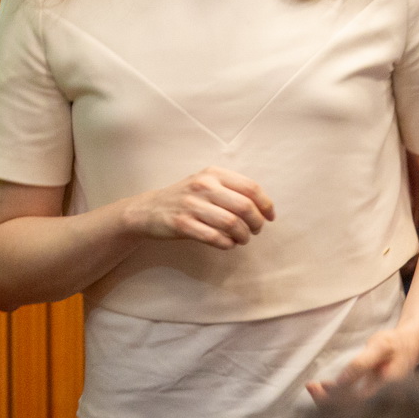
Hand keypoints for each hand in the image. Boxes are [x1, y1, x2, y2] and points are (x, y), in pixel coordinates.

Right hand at [120, 168, 274, 249]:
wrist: (149, 210)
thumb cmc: (186, 198)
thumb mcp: (206, 183)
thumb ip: (231, 190)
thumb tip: (263, 208)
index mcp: (213, 173)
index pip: (250, 187)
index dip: (266, 204)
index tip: (270, 217)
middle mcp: (203, 185)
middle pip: (244, 206)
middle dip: (256, 222)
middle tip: (256, 230)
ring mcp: (191, 205)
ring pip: (231, 223)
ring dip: (243, 235)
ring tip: (242, 239)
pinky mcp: (182, 224)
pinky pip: (214, 237)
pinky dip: (227, 244)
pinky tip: (227, 244)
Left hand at [305, 327, 418, 401]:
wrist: (411, 344)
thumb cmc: (395, 343)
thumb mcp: (380, 346)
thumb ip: (361, 364)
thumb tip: (340, 382)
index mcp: (387, 390)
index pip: (356, 403)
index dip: (334, 399)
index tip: (317, 387)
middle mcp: (384, 401)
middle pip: (351, 410)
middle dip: (327, 401)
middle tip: (310, 386)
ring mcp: (379, 400)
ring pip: (351, 407)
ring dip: (330, 399)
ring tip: (312, 386)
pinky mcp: (374, 396)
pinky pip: (354, 401)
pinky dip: (338, 395)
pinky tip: (326, 386)